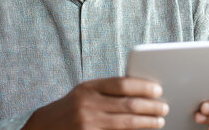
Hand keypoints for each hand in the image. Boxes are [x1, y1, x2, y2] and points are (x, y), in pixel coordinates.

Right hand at [22, 77, 168, 129]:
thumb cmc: (71, 108)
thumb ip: (107, 90)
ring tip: (159, 121)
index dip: (143, 87)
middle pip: (128, 104)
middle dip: (150, 106)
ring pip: (126, 122)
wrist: (44, 127)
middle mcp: (87, 104)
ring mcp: (88, 123)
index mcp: (88, 87)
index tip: (158, 90)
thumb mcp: (84, 92)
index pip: (122, 84)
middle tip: (164, 107)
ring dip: (147, 122)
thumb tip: (140, 90)